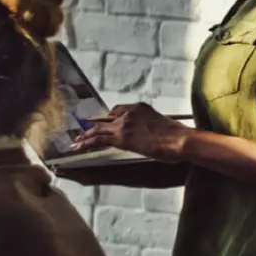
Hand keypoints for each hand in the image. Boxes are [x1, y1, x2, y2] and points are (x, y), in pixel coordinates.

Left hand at [67, 104, 191, 161]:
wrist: (180, 140)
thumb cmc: (178, 135)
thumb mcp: (163, 124)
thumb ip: (151, 125)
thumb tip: (150, 132)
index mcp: (140, 108)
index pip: (117, 111)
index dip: (108, 119)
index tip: (102, 124)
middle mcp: (129, 113)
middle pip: (105, 120)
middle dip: (93, 127)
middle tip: (82, 133)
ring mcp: (124, 125)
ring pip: (98, 130)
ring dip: (85, 137)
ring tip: (75, 143)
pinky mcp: (122, 138)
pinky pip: (99, 140)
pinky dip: (87, 143)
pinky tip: (79, 147)